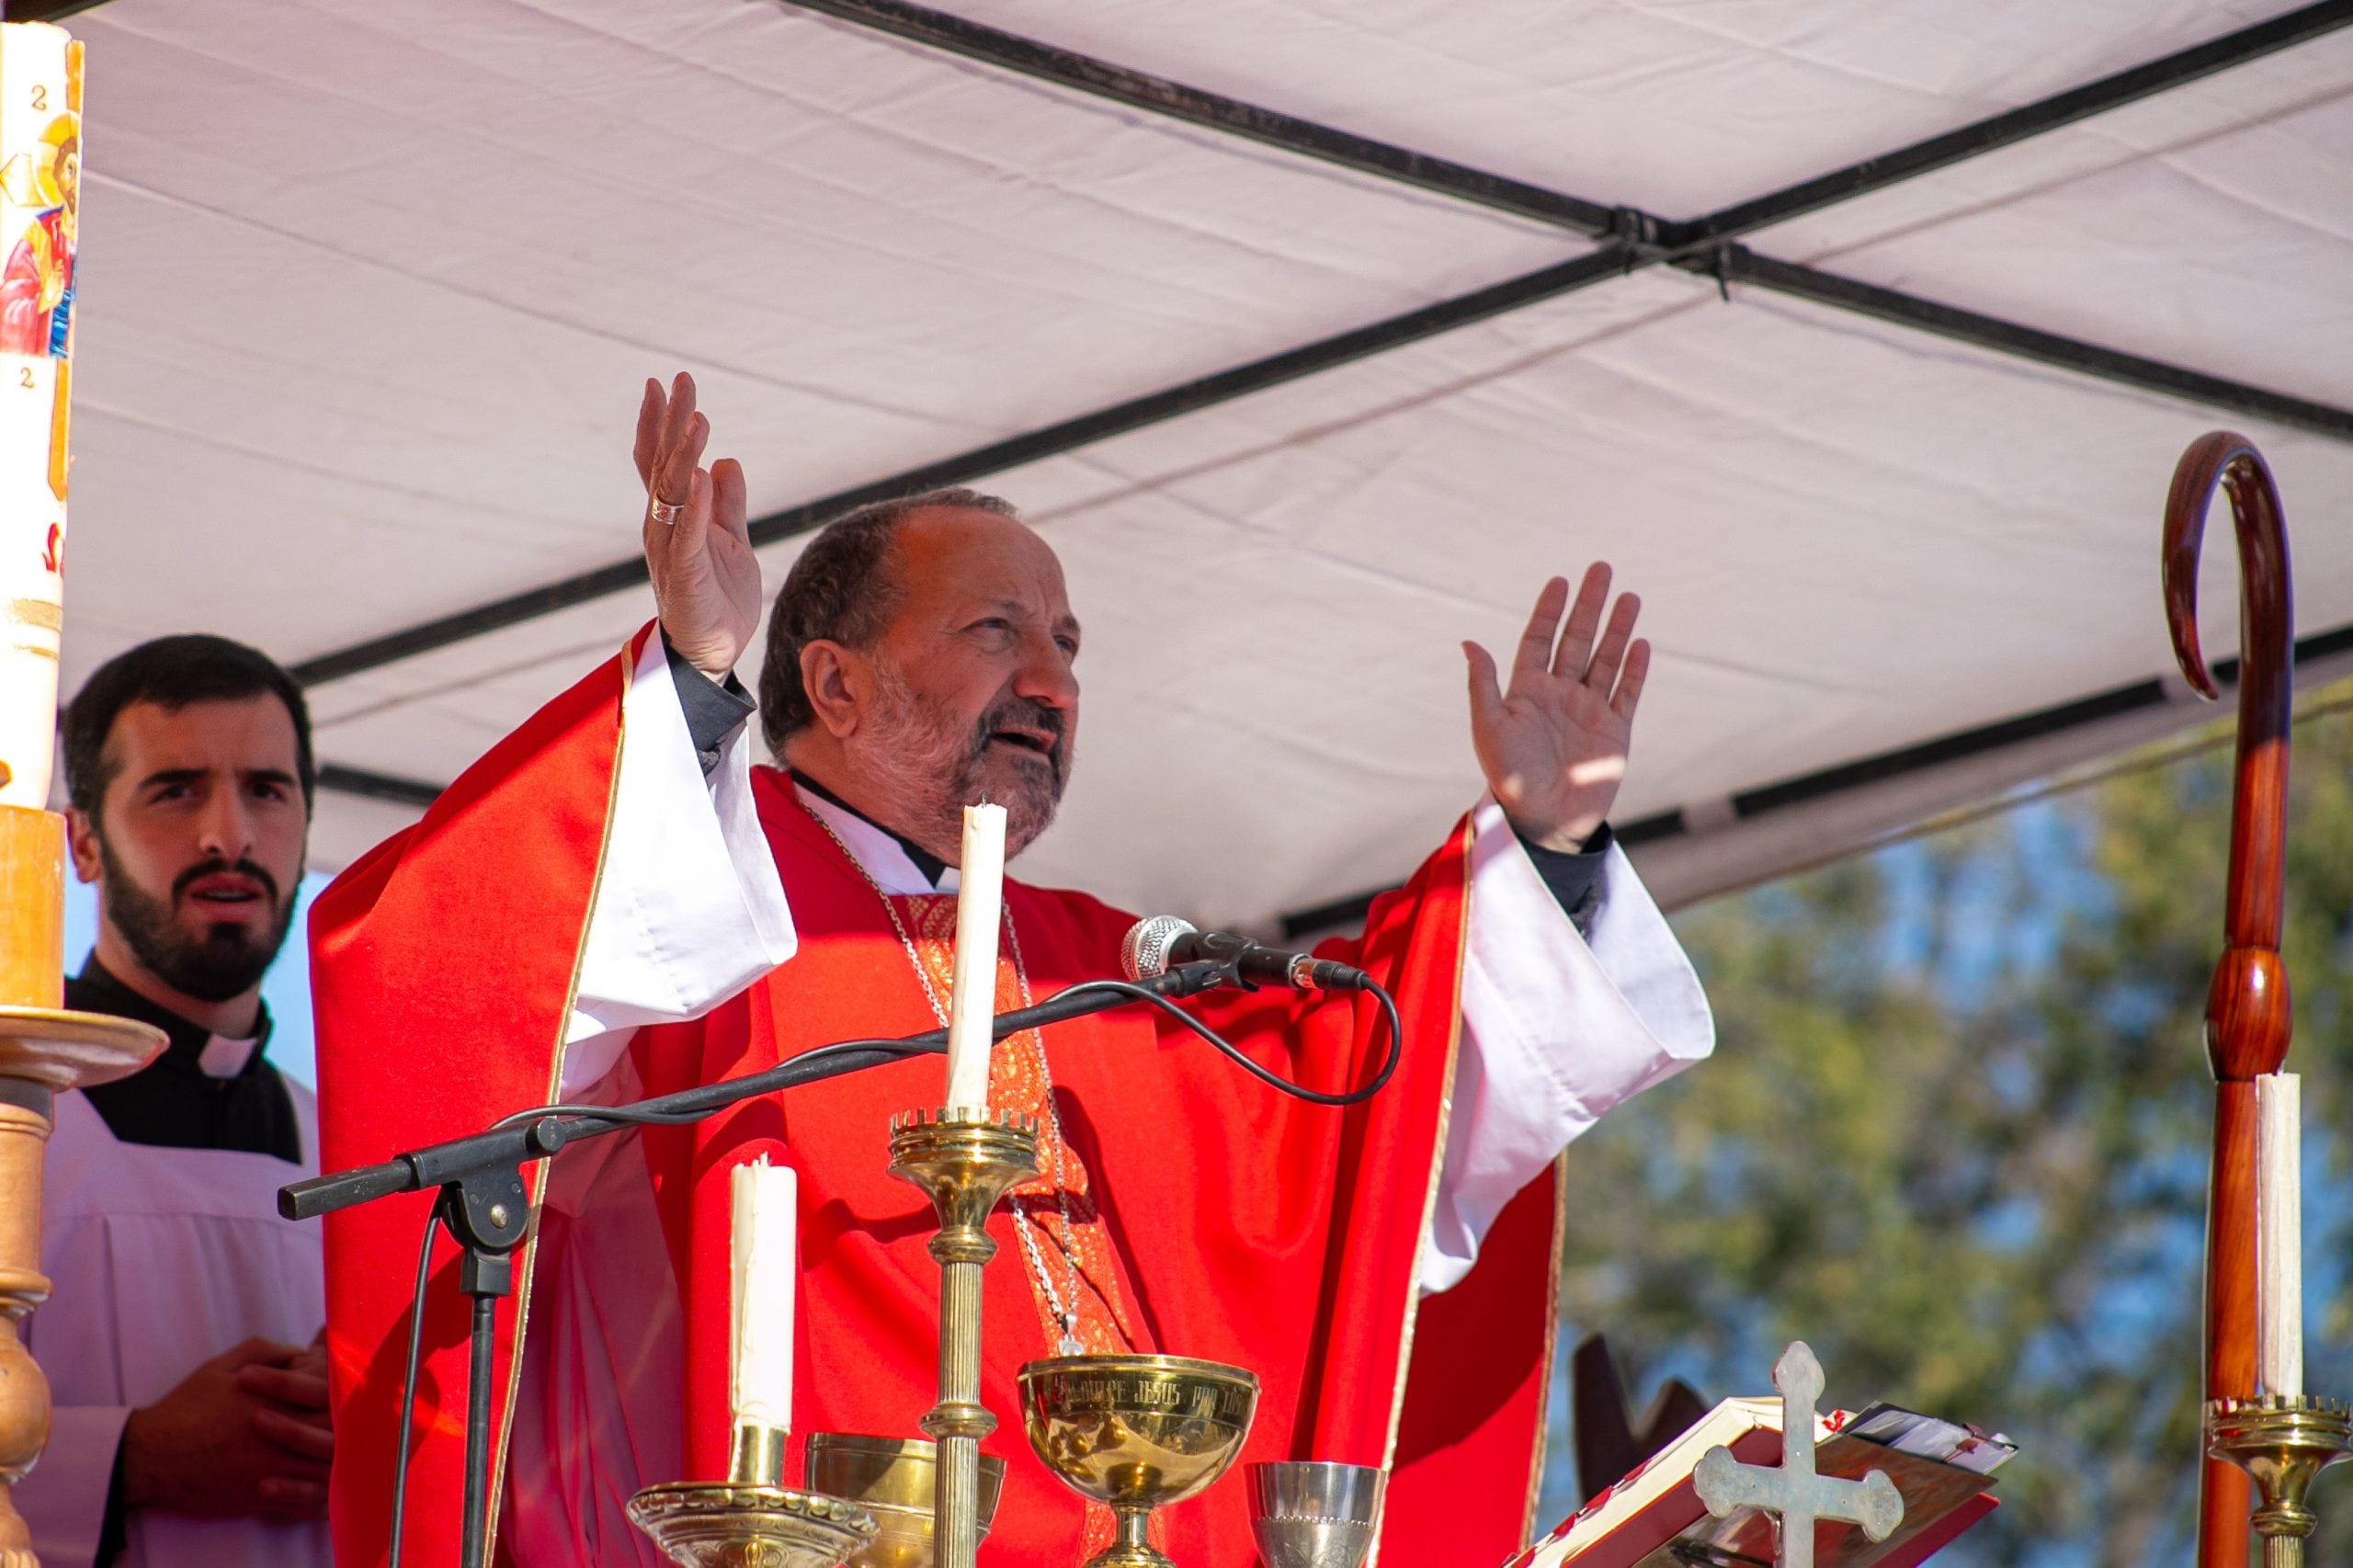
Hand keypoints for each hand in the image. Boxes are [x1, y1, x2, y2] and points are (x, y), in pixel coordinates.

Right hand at [121, 1338, 331, 1520]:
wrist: (150, 1457)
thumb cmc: (186, 1408)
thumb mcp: (222, 1366)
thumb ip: (267, 1352)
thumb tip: (301, 1351)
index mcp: (277, 1401)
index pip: (332, 1395)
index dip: (344, 1393)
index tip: (342, 1391)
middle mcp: (282, 1435)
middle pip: (337, 1431)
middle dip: (350, 1427)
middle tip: (354, 1423)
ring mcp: (274, 1469)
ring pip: (328, 1469)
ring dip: (341, 1462)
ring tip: (347, 1455)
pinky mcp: (261, 1498)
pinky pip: (307, 1503)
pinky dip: (324, 1496)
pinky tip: (328, 1487)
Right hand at [636, 372, 760, 675]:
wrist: (714, 653)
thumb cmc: (719, 598)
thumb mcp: (731, 540)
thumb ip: (728, 504)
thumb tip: (728, 462)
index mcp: (674, 517)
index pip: (660, 462)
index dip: (660, 424)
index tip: (663, 384)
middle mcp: (664, 527)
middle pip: (664, 466)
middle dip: (671, 422)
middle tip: (680, 380)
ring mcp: (671, 550)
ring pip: (673, 494)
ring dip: (684, 455)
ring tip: (699, 418)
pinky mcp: (684, 576)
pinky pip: (688, 535)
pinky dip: (695, 506)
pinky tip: (704, 476)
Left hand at [1464, 563, 1650, 851]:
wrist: (1542, 821)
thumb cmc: (1509, 777)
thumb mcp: (1489, 728)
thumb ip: (1483, 684)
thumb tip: (1467, 641)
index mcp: (1527, 691)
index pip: (1540, 640)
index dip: (1549, 611)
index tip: (1559, 581)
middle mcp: (1559, 695)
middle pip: (1576, 640)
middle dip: (1589, 606)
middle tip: (1602, 569)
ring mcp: (1589, 711)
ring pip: (1606, 659)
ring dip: (1617, 629)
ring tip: (1630, 597)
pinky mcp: (1614, 731)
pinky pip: (1627, 693)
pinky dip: (1635, 669)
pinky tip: (1642, 643)